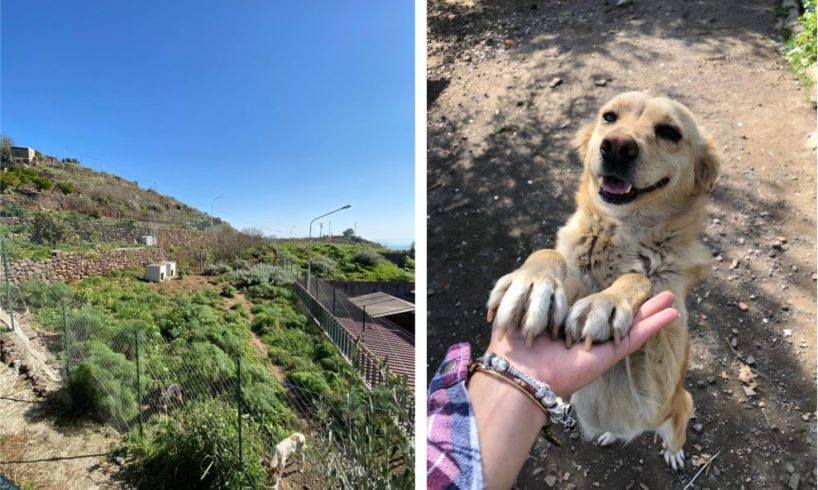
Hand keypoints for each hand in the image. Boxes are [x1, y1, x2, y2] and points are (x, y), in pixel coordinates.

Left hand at [483, 290, 678, 397]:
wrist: (519, 373)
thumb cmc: (514, 349)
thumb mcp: (520, 317)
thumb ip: (527, 306)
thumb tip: (526, 290)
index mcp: (567, 329)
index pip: (592, 312)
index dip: (608, 303)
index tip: (621, 291)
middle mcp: (586, 338)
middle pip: (617, 318)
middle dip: (636, 307)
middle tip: (656, 294)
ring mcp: (600, 346)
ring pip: (632, 326)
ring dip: (652, 313)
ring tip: (672, 301)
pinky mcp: (608, 354)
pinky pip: (634, 337)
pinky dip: (653, 325)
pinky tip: (670, 314)